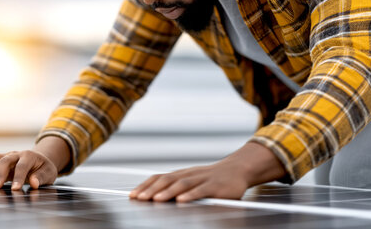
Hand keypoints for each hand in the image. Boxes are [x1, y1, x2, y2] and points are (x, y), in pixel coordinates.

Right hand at [0, 150, 57, 190]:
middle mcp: (15, 154)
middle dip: (0, 175)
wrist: (39, 162)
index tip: (15, 189)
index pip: (22, 165)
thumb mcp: (49, 173)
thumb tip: (34, 183)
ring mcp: (5, 157)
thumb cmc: (43, 169)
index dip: (18, 177)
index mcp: (29, 156)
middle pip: (5, 160)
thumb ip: (41, 177)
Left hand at [128, 158, 248, 202]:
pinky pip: (201, 190)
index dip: (145, 185)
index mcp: (181, 174)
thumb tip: (154, 197)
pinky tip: (182, 200)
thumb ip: (176, 187)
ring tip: (156, 199)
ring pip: (182, 184)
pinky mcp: (216, 186)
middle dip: (151, 189)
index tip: (132, 195)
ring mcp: (202, 179)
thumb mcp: (192, 181)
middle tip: (139, 198)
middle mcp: (189, 175)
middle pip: (167, 180)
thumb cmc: (211, 179)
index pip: (159, 177)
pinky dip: (190, 195)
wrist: (237, 169)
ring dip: (168, 192)